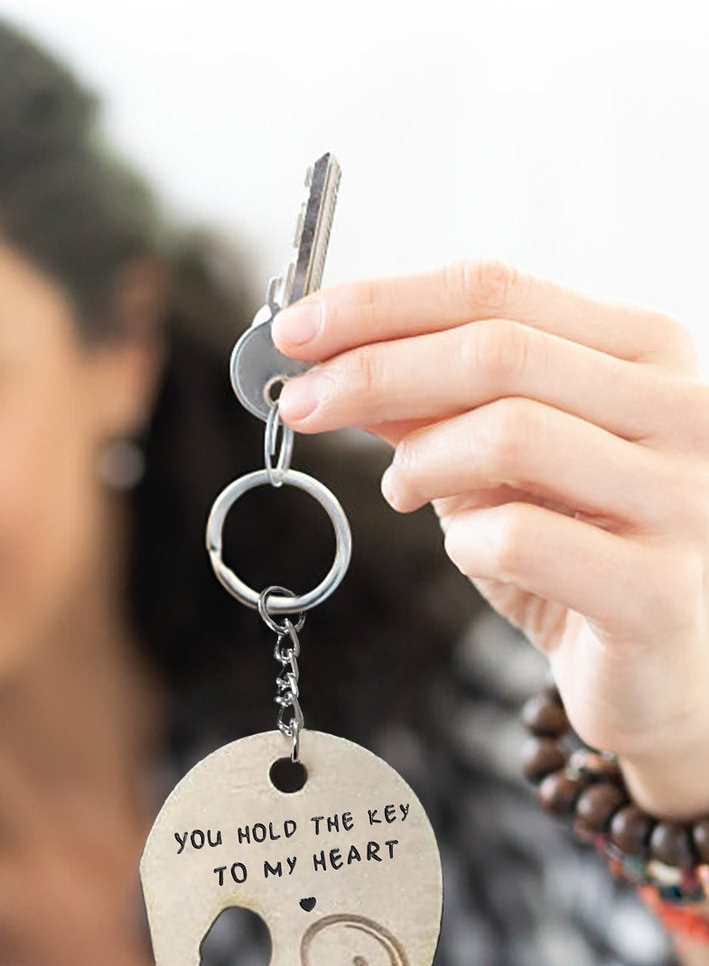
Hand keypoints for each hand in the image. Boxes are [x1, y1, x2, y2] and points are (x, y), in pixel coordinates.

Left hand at [271, 260, 708, 817]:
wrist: (667, 674)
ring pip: (512, 432)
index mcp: (646, 355)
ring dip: (420, 459)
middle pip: (497, 351)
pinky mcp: (658, 589)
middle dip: (373, 371)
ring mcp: (685, 496)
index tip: (295, 331)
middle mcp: (683, 409)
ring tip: (398, 490)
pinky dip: (465, 542)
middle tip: (297, 403)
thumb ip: (431, 412)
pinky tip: (468, 552)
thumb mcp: (497, 469)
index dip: (382, 305)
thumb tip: (326, 366)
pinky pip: (523, 538)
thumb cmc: (581, 558)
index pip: (497, 291)